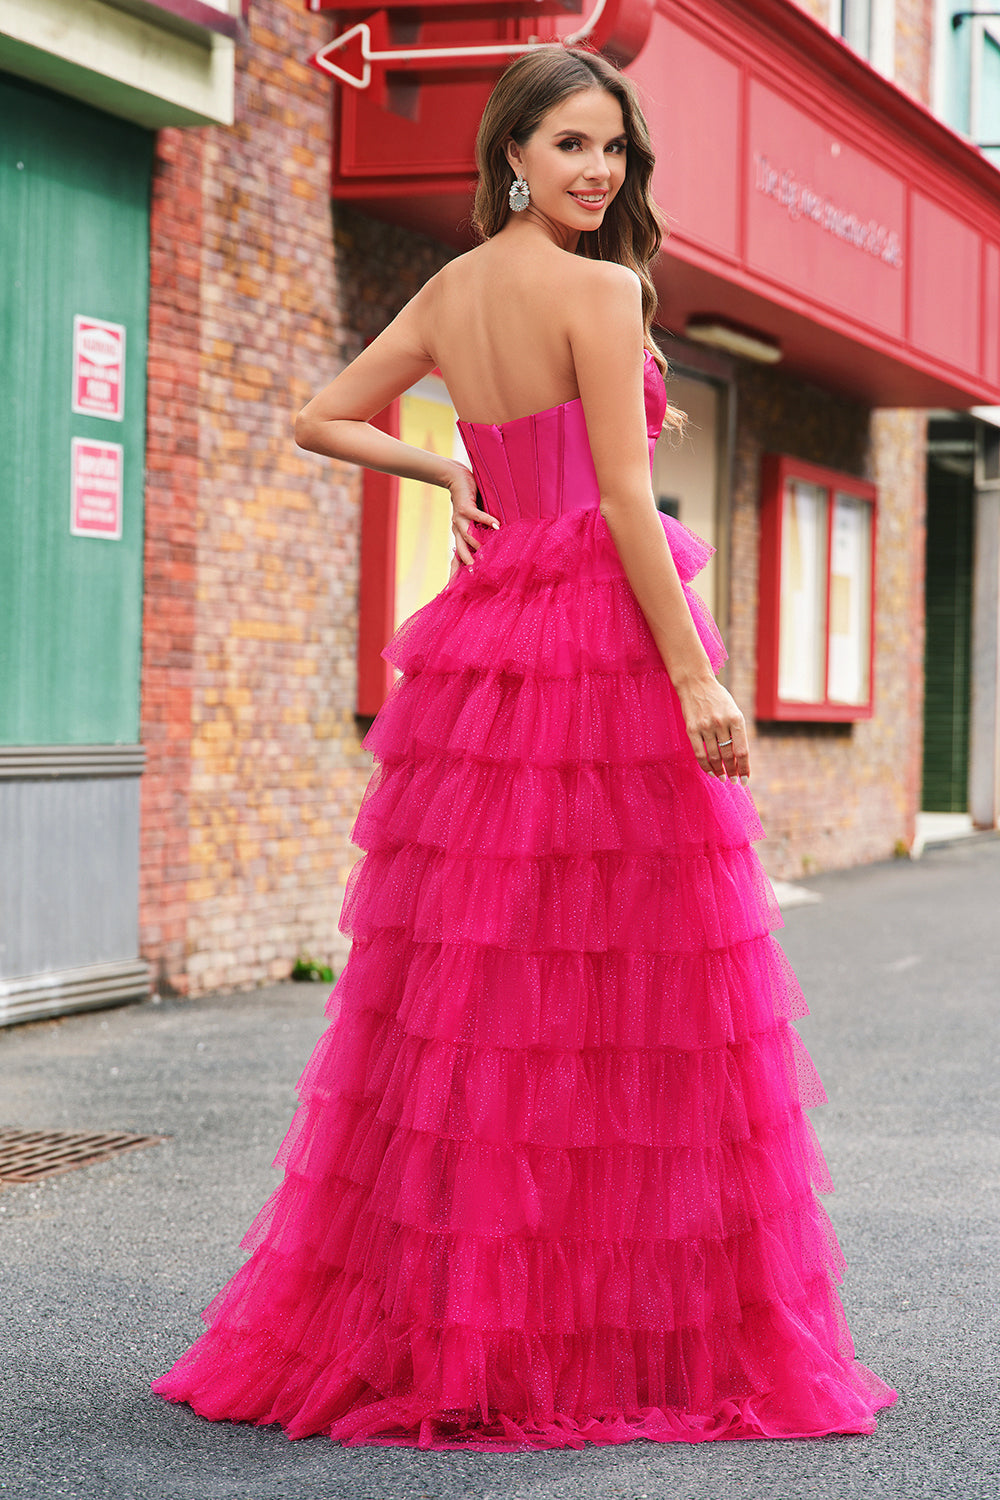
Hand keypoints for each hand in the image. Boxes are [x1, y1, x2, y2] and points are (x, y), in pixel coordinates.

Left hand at [447, 464, 499, 580]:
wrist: (456, 479)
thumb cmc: (470, 501)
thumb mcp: (474, 523)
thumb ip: (483, 535)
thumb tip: (497, 548)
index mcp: (459, 537)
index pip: (457, 560)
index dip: (456, 575)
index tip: (457, 591)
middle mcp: (457, 531)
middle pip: (461, 553)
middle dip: (467, 565)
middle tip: (475, 577)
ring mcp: (459, 520)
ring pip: (468, 536)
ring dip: (478, 546)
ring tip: (487, 556)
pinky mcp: (464, 506)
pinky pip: (476, 515)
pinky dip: (487, 520)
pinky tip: (497, 526)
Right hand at [675, 674, 749, 782]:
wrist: (696, 683)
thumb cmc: (718, 699)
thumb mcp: (733, 711)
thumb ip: (737, 732)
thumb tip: (739, 758)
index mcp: (736, 719)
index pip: (742, 750)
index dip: (744, 768)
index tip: (745, 779)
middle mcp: (722, 723)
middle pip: (728, 755)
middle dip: (732, 771)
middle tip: (733, 781)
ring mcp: (706, 726)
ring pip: (714, 756)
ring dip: (719, 770)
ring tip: (722, 777)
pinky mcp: (692, 729)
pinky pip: (700, 753)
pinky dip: (706, 765)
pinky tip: (710, 771)